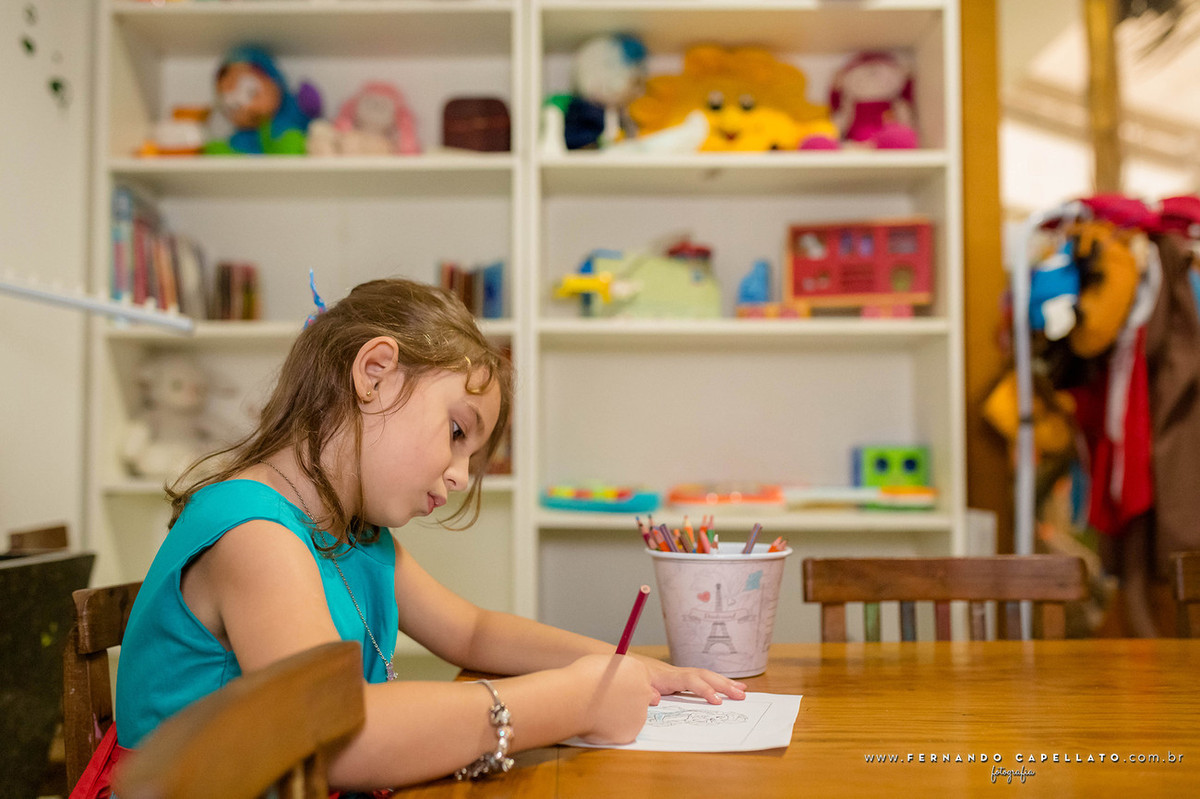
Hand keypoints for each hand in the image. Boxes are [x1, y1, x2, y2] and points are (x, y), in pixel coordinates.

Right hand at [568, 653, 657, 743]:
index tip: (618, 689)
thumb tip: (620, 679)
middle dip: (628, 700)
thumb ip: (619, 672)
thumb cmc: (581, 679)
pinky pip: (625, 731)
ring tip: (599, 711)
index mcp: (638, 670)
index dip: (628, 683)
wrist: (573, 700)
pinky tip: (599, 722)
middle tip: (608, 702)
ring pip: (633, 716)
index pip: (642, 677)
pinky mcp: (631, 732)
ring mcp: (639, 713)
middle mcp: (643, 691)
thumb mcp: (604, 664)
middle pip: (642, 697)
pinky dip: (614, 730)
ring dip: (621, 715)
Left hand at [632, 655, 747, 704]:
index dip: (704, 690)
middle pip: (703, 675)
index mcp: (665, 676)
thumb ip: (643, 691)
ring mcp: (678, 674)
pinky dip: (715, 683)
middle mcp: (675, 672)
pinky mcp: (678, 678)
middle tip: (741, 695)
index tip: (717, 701)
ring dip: (723, 682)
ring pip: (705, 675)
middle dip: (723, 684)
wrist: (620, 662)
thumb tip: (655, 697)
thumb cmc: (626, 675)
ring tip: (742, 691)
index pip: (689, 681)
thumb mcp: (632, 684)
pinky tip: (727, 688)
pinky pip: (700, 679)